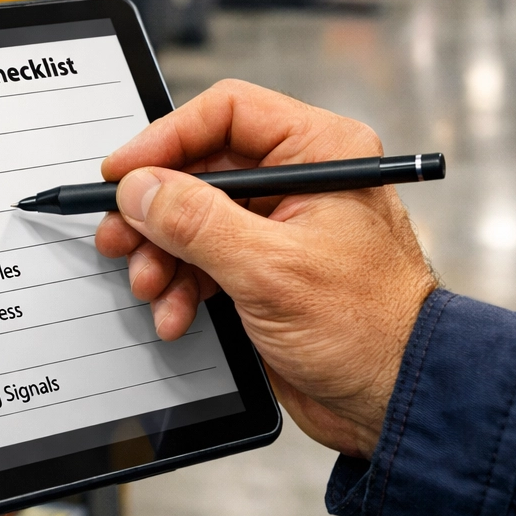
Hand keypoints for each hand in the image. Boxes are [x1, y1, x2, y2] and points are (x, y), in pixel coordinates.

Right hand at [94, 80, 435, 458]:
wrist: (397, 401)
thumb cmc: (370, 330)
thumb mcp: (269, 269)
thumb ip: (195, 222)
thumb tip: (140, 188)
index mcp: (320, 154)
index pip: (226, 113)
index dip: (165, 139)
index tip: (122, 173)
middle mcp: (300, 180)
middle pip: (199, 169)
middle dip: (155, 212)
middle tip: (118, 237)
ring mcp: (280, 226)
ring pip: (192, 219)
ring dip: (161, 256)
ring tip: (149, 287)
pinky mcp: (265, 269)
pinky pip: (203, 260)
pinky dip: (180, 287)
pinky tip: (174, 314)